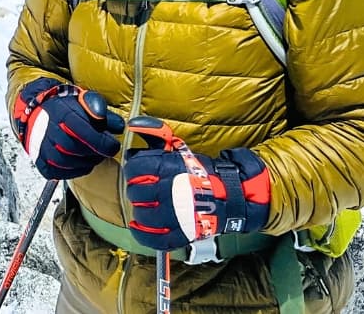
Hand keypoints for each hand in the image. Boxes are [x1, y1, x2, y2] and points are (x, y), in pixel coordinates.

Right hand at [11, 79, 122, 179]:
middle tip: (104, 150)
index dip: (102, 142)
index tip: (113, 145)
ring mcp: (42, 149)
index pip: (82, 131)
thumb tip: (118, 125)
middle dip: (96, 152)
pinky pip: (61, 173)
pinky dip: (76, 170)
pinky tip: (81, 161)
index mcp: (60, 113)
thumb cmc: (64, 109)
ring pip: (68, 163)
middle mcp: (48, 131)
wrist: (37, 114)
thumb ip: (100, 110)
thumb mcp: (83, 100)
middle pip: (75, 149)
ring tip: (94, 154)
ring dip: (88, 162)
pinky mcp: (42, 163)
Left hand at [124, 144, 270, 251]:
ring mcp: (176, 215)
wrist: (231, 195)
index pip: (134, 169)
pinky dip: (142, 233)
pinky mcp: (181, 233)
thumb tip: (132, 125)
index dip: (132, 170)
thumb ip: (154, 134)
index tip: (137, 172)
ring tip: (146, 206)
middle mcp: (171, 191)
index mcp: (170, 168)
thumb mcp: (177, 147)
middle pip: (135, 192)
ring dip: (140, 210)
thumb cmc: (200, 172)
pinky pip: (154, 238)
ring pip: (142, 215)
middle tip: (143, 189)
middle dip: (136, 190)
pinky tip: (138, 225)